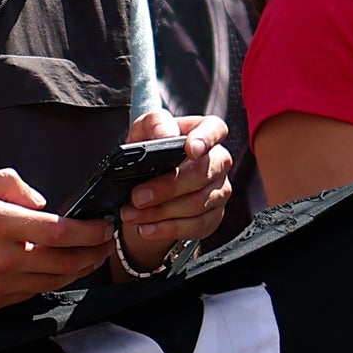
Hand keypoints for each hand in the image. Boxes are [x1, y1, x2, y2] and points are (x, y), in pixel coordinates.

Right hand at [0, 168, 102, 314]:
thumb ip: (10, 184)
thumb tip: (41, 201)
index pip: (59, 231)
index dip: (89, 232)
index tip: (103, 226)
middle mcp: (2, 258)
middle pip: (63, 261)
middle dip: (92, 254)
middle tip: (107, 245)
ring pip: (51, 281)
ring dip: (77, 271)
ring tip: (90, 259)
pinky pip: (30, 293)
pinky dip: (50, 283)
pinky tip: (57, 273)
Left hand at [113, 112, 233, 270]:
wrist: (148, 185)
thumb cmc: (152, 152)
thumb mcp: (144, 131)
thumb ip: (155, 124)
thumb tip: (166, 135)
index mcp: (205, 133)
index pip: (215, 129)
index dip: (205, 139)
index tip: (190, 149)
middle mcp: (218, 161)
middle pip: (202, 173)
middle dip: (167, 187)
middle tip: (137, 196)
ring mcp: (220, 190)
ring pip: (197, 204)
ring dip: (160, 212)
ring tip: (132, 214)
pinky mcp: (214, 216)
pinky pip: (196, 226)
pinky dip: (167, 229)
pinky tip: (147, 228)